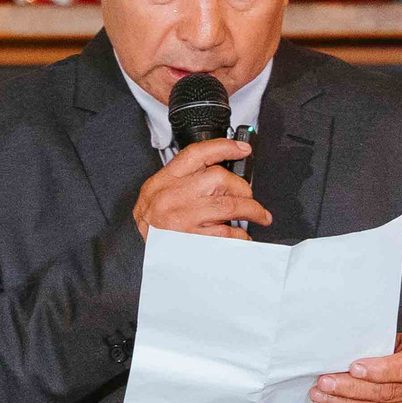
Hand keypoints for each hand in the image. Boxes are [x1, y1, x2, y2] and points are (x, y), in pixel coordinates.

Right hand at [133, 138, 269, 239]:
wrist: (142, 254)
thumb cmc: (153, 224)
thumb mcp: (158, 194)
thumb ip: (185, 181)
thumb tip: (222, 177)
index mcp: (165, 180)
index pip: (196, 154)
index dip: (223, 147)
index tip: (243, 149)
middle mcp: (173, 197)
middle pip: (218, 178)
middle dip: (241, 187)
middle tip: (247, 196)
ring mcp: (183, 219)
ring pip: (228, 206)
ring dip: (251, 210)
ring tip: (259, 215)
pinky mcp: (193, 240)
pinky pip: (226, 234)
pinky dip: (240, 235)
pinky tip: (243, 236)